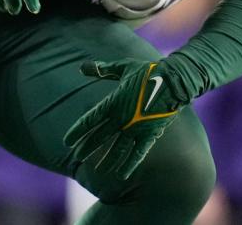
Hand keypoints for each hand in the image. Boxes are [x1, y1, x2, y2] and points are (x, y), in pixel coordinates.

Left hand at [64, 58, 185, 178]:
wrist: (174, 81)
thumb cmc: (148, 72)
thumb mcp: (123, 67)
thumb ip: (103, 69)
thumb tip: (83, 67)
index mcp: (114, 102)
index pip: (90, 120)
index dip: (77, 132)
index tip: (67, 142)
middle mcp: (122, 118)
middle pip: (100, 137)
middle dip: (87, 147)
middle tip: (76, 158)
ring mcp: (136, 128)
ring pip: (117, 148)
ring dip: (107, 160)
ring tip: (97, 170)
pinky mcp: (150, 134)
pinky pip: (138, 153)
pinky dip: (130, 164)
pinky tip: (121, 175)